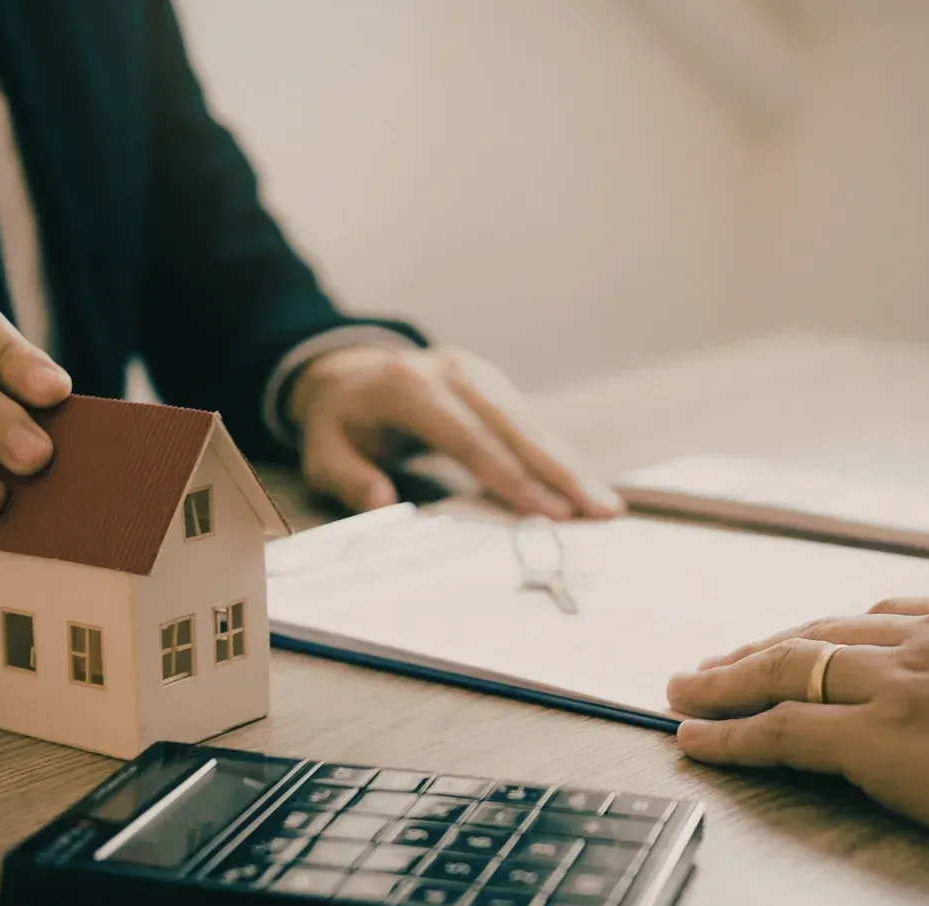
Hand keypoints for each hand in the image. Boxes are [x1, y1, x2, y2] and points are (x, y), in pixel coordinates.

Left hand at [286, 344, 623, 517]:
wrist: (346, 377)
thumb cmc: (339, 426)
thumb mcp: (322, 454)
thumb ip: (349, 478)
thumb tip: (382, 500)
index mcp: (409, 388)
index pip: (469, 438)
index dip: (511, 477)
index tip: (547, 511)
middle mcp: (451, 371)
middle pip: (514, 427)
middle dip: (560, 472)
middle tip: (600, 509)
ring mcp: (476, 371)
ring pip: (531, 421)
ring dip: (570, 464)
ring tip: (605, 504)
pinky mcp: (492, 381)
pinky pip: (529, 420)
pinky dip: (557, 454)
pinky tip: (583, 482)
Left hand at [665, 593, 928, 863]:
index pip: (881, 617)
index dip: (831, 632)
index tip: (804, 639)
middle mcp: (923, 641)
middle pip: (817, 634)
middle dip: (757, 648)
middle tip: (712, 661)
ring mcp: (893, 687)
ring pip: (782, 672)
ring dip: (722, 684)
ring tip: (681, 692)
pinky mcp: (874, 742)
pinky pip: (780, 733)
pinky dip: (730, 734)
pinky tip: (696, 739)